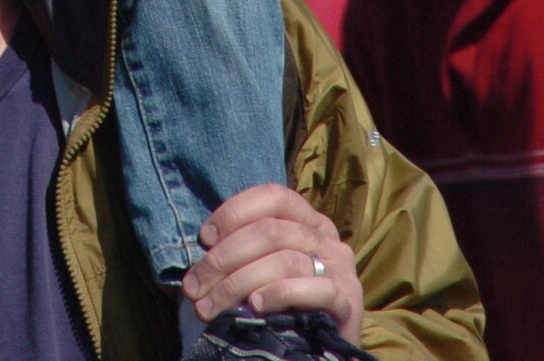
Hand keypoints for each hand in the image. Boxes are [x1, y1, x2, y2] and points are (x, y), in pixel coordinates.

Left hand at [181, 185, 363, 337]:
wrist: (324, 348)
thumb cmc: (288, 302)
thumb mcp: (265, 266)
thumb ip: (245, 251)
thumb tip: (204, 251)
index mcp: (307, 219)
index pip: (272, 197)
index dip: (234, 212)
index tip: (204, 238)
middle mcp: (327, 237)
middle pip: (270, 231)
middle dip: (224, 258)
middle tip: (195, 286)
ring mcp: (341, 269)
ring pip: (284, 260)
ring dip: (238, 282)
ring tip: (211, 305)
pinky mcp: (349, 302)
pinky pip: (314, 289)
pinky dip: (279, 294)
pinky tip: (256, 306)